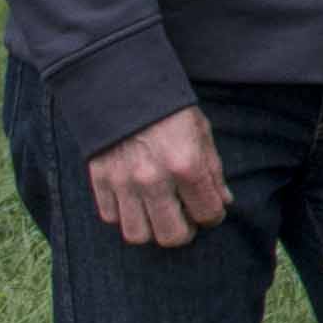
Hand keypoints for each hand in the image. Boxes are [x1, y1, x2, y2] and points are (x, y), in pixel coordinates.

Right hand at [82, 107, 234, 249]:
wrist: (121, 85)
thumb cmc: (169, 108)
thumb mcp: (201, 131)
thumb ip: (212, 170)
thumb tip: (223, 201)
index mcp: (186, 164)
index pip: (207, 214)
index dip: (213, 216)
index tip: (209, 210)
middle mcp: (154, 179)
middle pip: (172, 236)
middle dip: (184, 232)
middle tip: (185, 219)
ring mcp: (123, 182)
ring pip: (138, 235)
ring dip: (151, 229)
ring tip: (158, 214)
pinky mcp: (99, 180)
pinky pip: (111, 217)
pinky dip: (124, 215)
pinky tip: (135, 201)